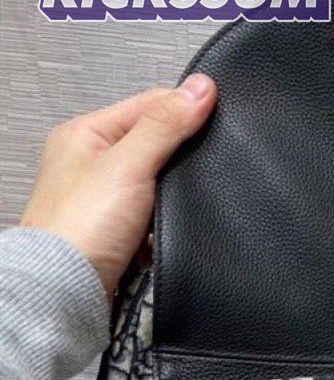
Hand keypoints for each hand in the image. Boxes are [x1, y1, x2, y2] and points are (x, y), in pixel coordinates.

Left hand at [19, 74, 217, 301]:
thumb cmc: (80, 229)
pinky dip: (167, 221)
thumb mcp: (128, 163)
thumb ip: (165, 125)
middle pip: (155, 143)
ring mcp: (104, 199)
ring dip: (174, 192)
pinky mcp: (118, 232)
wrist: (66, 291)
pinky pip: (155, 216)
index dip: (184, 108)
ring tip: (186, 196)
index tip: (220, 112)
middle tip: (206, 160)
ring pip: (158, 182)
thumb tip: (200, 88)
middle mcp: (91, 163)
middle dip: (182, 155)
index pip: (147, 104)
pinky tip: (172, 225)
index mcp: (84, 134)